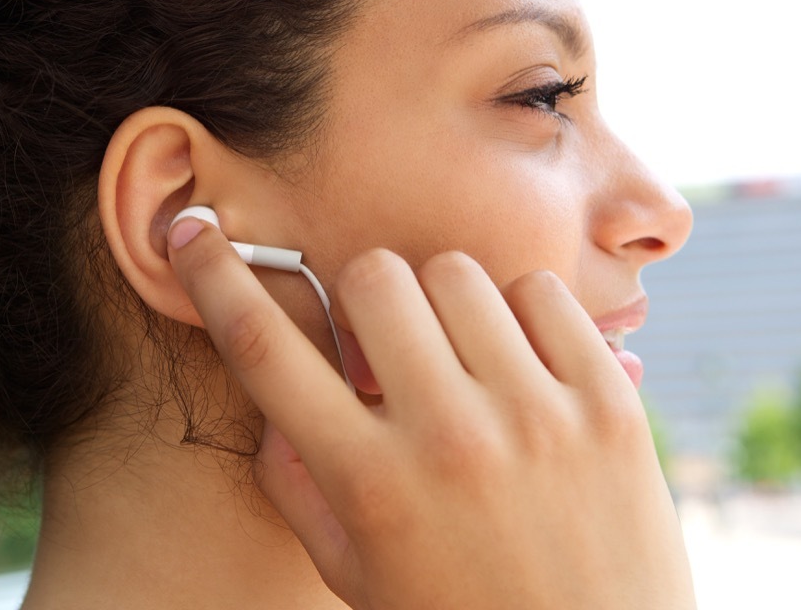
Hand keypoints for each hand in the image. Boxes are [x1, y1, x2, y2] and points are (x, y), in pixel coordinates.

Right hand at [168, 218, 695, 609]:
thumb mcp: (355, 570)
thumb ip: (296, 480)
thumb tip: (272, 390)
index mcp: (370, 484)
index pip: (264, 348)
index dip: (214, 277)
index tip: (193, 231)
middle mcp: (448, 439)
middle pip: (370, 277)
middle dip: (363, 297)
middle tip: (387, 341)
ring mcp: (535, 415)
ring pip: (455, 271)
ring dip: (442, 305)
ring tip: (462, 361)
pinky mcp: (608, 403)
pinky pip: (541, 291)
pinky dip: (520, 313)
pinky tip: (520, 366)